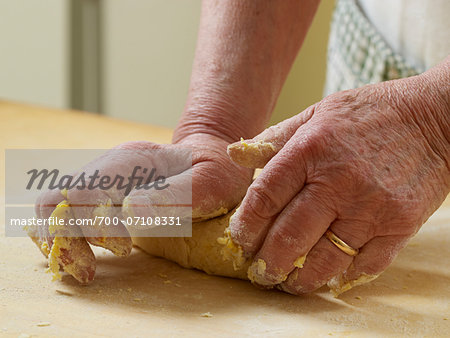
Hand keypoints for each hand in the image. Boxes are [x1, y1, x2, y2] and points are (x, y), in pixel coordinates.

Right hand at [31, 135, 251, 282]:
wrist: (210, 158)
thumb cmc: (216, 170)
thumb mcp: (209, 181)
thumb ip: (175, 195)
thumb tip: (131, 212)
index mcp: (132, 159)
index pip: (85, 188)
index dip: (95, 223)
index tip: (124, 247)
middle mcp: (108, 167)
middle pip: (57, 199)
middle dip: (66, 239)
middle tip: (88, 270)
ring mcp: (102, 180)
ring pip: (54, 209)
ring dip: (63, 242)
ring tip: (86, 269)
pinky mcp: (102, 197)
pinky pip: (67, 216)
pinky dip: (67, 239)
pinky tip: (84, 259)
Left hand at [227, 70, 448, 294]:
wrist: (433, 118)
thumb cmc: (367, 114)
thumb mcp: (315, 113)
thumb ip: (274, 138)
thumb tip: (233, 156)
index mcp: (310, 150)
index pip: (264, 197)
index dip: (246, 225)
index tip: (240, 239)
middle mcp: (337, 182)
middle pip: (289, 236)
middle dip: (267, 262)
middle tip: (258, 273)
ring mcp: (370, 207)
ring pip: (325, 259)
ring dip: (300, 279)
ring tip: (287, 284)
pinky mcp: (400, 224)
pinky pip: (366, 263)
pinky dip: (343, 277)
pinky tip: (328, 278)